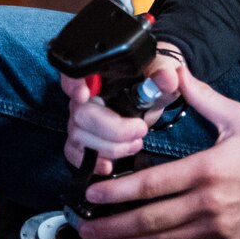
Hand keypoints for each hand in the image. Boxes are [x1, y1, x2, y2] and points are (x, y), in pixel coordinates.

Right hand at [60, 45, 188, 174]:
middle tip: (140, 130)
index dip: (73, 84)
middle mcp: (83, 95)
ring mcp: (79, 118)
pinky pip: (74, 153)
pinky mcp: (82, 140)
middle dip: (112, 129)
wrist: (152, 97)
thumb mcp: (163, 74)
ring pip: (79, 136)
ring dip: (111, 147)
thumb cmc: (152, 81)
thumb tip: (167, 77)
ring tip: (136, 144)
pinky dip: (92, 162)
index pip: (72, 73)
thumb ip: (164, 74)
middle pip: (80, 113)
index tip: (84, 95)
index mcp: (98, 72)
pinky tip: (109, 166)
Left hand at [79, 77, 239, 238]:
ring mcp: (218, 231)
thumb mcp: (235, 118)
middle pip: (149, 220)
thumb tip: (175, 71)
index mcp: (208, 169)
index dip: (117, 192)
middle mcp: (210, 204)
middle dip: (111, 226)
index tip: (91, 195)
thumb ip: (201, 97)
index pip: (152, 184)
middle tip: (84, 226)